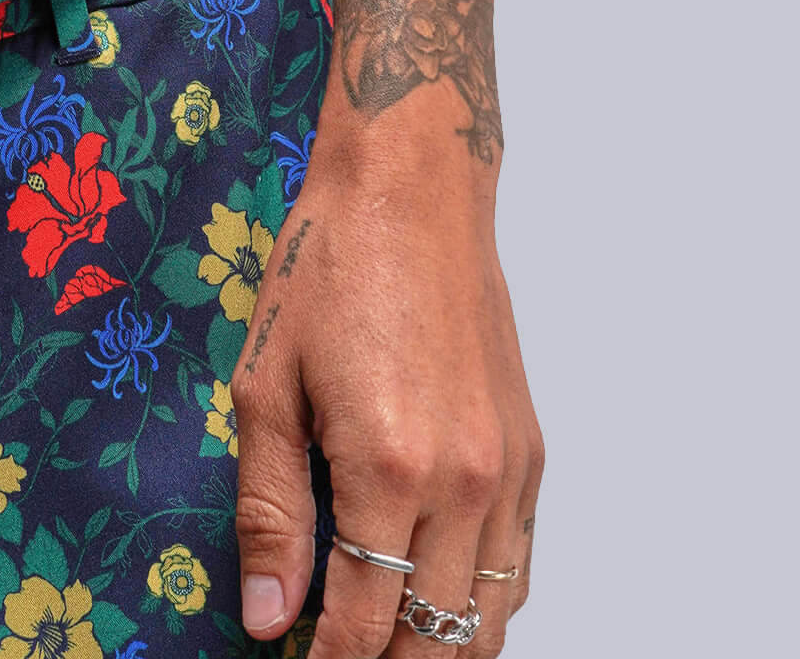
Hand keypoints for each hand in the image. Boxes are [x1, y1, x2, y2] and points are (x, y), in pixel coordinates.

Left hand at [231, 127, 542, 654]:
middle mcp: (465, 483)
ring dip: (439, 647)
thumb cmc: (329, 267)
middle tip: (334, 655)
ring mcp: (509, 471)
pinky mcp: (532, 452)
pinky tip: (438, 599)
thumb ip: (270, 510)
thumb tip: (268, 615)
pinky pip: (522, 567)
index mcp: (389, 468)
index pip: (364, 625)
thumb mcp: (266, 385)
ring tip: (385, 644)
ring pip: (493, 619)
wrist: (412, 188)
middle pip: (436, 640)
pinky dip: (485, 605)